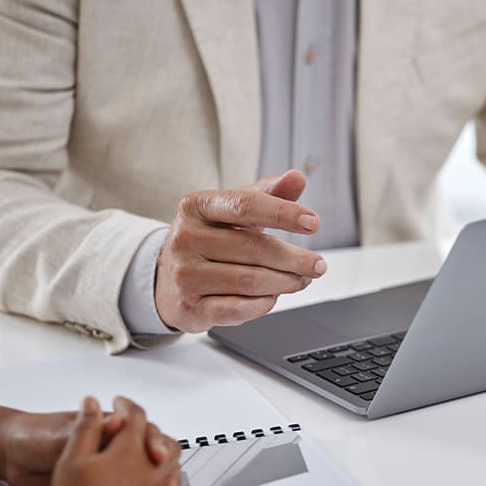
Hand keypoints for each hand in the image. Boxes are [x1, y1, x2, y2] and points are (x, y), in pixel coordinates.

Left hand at [1, 409, 180, 485]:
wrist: (11, 456)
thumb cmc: (38, 435)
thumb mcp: (62, 432)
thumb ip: (89, 429)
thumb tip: (118, 419)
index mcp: (113, 431)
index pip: (147, 436)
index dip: (156, 445)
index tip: (156, 457)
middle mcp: (119, 453)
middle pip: (157, 466)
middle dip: (167, 479)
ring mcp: (113, 478)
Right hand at [156, 170, 327, 332]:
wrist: (167, 280)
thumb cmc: (209, 240)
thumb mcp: (232, 212)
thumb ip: (267, 194)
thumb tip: (297, 177)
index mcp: (196, 206)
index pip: (247, 205)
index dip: (284, 213)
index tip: (314, 223)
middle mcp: (185, 238)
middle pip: (255, 248)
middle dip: (295, 259)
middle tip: (317, 265)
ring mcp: (185, 275)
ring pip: (251, 280)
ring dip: (286, 282)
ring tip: (302, 280)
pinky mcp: (190, 307)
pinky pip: (239, 308)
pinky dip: (264, 304)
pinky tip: (274, 296)